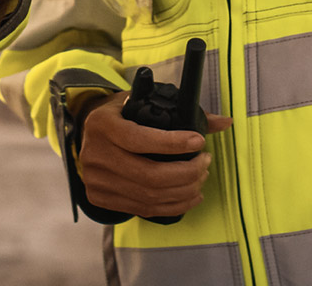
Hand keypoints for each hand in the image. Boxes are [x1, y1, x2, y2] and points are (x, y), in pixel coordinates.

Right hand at [75, 91, 234, 218]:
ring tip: (201, 178)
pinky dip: (173, 206)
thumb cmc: (120, 115)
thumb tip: (225, 122)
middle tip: (205, 162)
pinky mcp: (101, 198)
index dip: (173, 144)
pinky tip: (189, 195)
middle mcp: (96, 154)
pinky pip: (144, 209)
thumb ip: (182, 111)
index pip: (140, 139)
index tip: (199, 142)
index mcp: (103, 125)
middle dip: (186, 172)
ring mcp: (97, 180)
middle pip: (149, 175)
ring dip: (184, 191)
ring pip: (149, 196)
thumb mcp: (141, 102)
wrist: (86, 134)